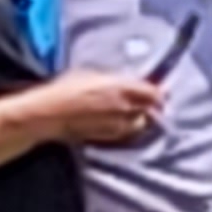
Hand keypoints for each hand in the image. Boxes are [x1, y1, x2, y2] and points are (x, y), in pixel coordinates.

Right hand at [37, 69, 164, 148]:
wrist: (50, 114)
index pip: (153, 93)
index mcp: (120, 87)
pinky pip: (128, 132)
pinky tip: (122, 122)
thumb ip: (112, 80)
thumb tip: (125, 83)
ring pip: (140, 123)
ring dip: (142, 118)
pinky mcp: (109, 137)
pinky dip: (129, 127)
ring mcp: (117, 124)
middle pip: (150, 110)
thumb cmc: (65, 89)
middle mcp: (124, 107)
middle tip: (154, 104)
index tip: (161, 92)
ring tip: (137, 113)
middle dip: (153, 107)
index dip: (159, 93)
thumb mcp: (90, 74)